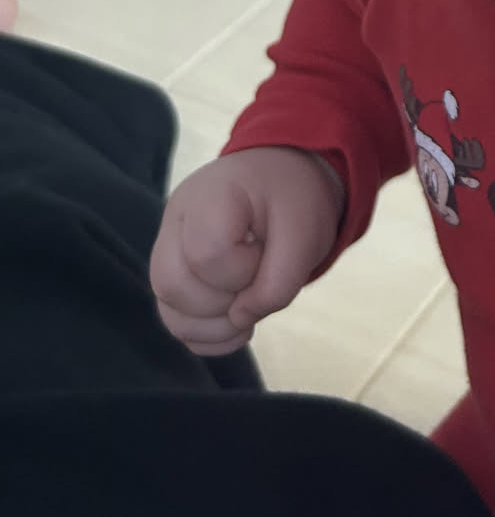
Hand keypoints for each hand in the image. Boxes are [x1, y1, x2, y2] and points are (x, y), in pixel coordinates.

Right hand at [150, 146, 344, 355]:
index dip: (241, 272)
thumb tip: (239, 319)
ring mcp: (167, 248)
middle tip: (257, 280)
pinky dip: (207, 334)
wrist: (281, 182)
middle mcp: (176, 220)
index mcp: (210, 194)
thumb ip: (279, 280)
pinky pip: (175, 321)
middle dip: (222, 302)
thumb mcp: (306, 232)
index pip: (206, 254)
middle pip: (172, 285)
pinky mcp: (172, 274)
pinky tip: (237, 319)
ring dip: (214, 325)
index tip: (266, 252)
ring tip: (250, 307)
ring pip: (167, 309)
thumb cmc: (293, 200)